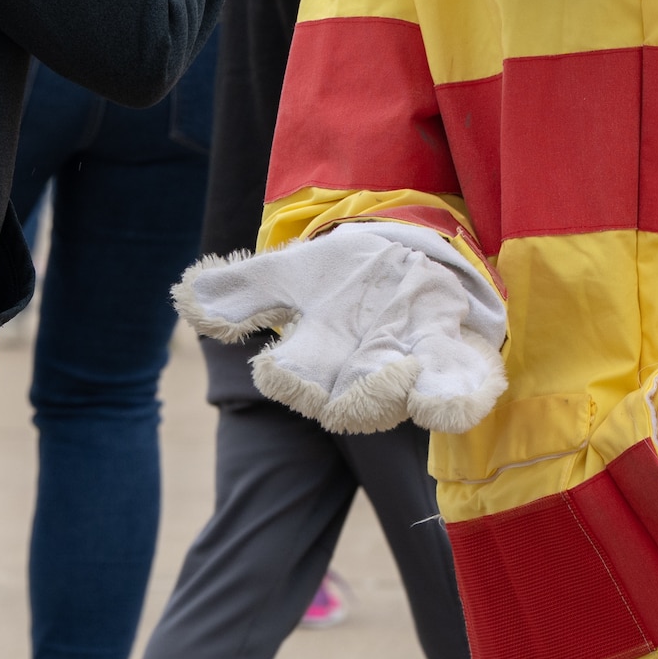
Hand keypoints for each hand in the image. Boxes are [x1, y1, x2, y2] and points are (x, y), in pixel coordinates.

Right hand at [174, 222, 507, 434]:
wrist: (410, 254)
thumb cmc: (347, 273)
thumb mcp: (295, 269)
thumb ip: (243, 288)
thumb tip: (184, 296)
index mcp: (319, 354)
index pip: (294, 380)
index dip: (286, 379)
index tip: (276, 368)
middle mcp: (361, 368)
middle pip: (350, 404)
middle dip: (355, 399)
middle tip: (360, 380)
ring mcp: (409, 361)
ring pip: (403, 399)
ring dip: (404, 395)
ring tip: (407, 373)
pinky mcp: (452, 352)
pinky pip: (459, 387)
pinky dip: (463, 396)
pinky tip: (474, 390)